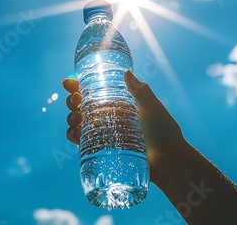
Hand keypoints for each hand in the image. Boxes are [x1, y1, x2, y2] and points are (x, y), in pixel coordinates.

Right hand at [62, 70, 186, 183]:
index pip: (94, 92)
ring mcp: (104, 135)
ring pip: (79, 123)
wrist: (168, 162)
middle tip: (75, 100)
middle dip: (72, 101)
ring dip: (71, 118)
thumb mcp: (154, 109)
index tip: (68, 82)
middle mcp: (108, 118)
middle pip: (81, 106)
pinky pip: (82, 143)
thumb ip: (142, 93)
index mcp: (118, 105)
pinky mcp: (102, 151)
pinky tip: (74, 134)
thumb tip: (127, 73)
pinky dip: (74, 137)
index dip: (78, 87)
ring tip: (76, 118)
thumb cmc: (165, 133)